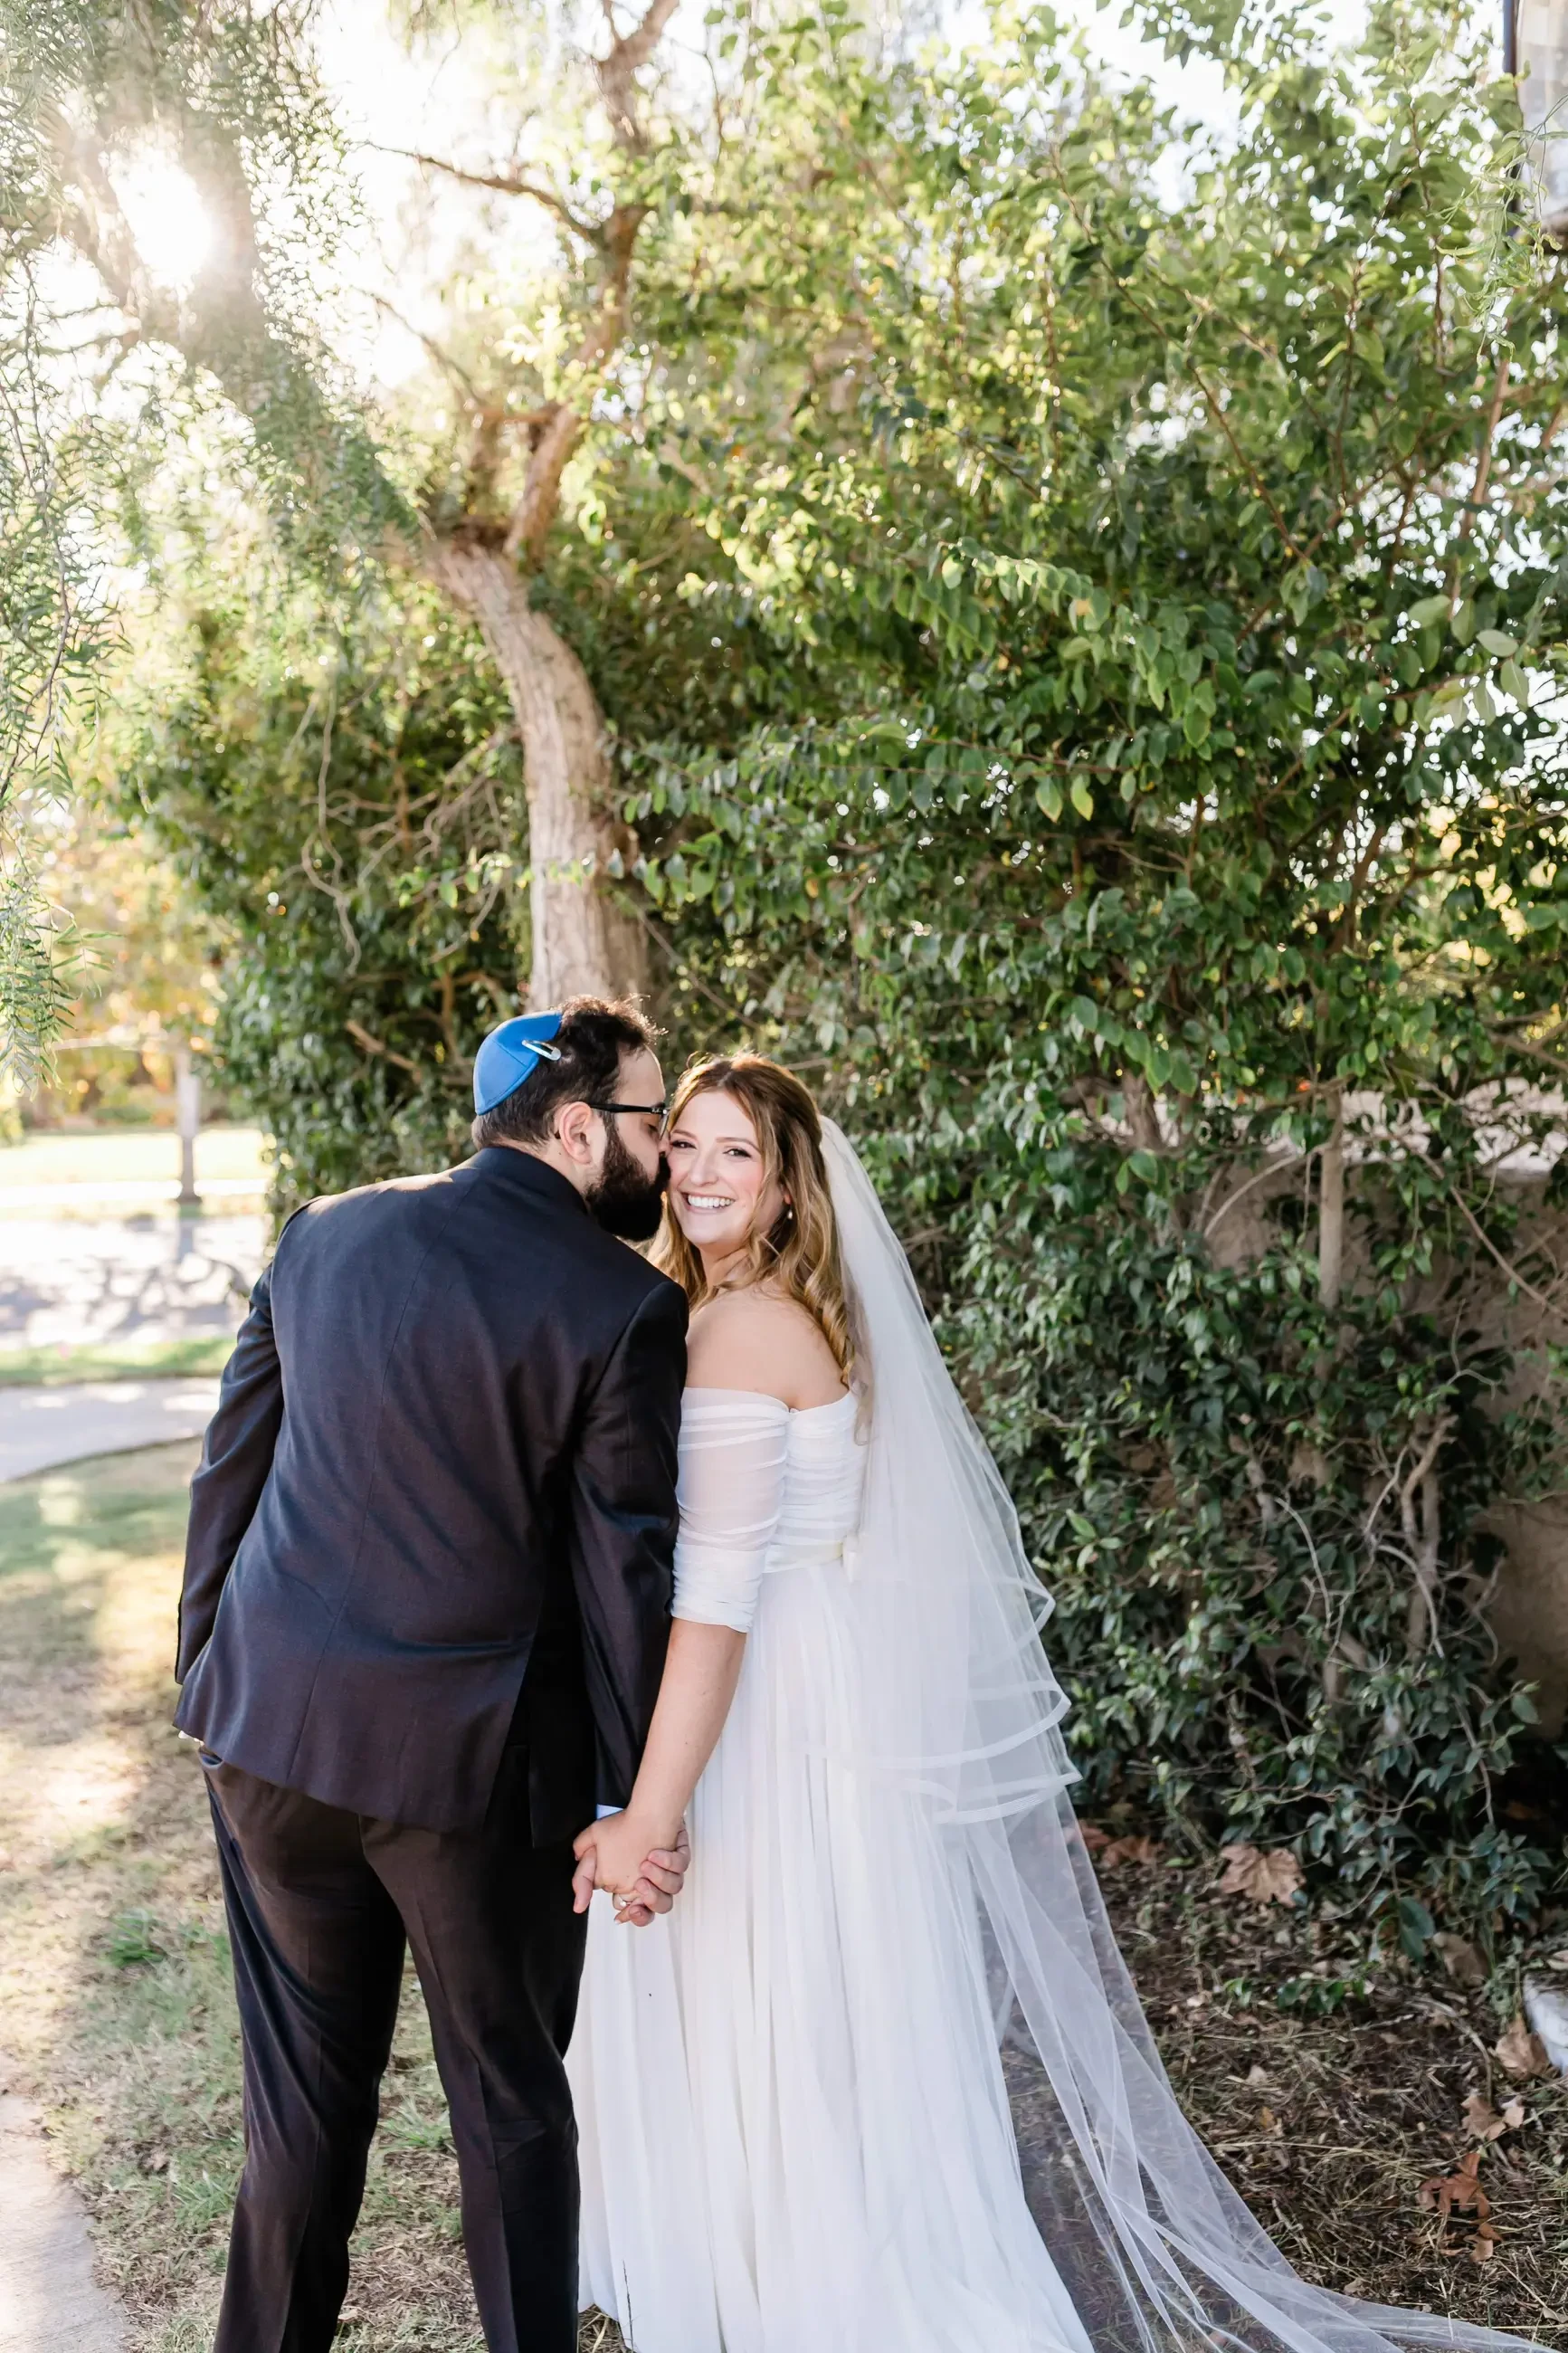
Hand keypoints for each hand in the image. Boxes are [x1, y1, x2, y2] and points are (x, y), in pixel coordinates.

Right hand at [571, 1815, 689, 1924]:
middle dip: (652, 1901)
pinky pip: (681, 1865)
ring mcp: (669, 1870)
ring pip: (673, 1888)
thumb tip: (578, 1906)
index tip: (628, 1910)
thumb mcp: (591, 1853)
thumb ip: (582, 1880)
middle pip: (660, 1906)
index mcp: (634, 1888)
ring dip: (660, 1879)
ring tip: (646, 1864)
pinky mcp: (680, 1855)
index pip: (637, 1912)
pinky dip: (670, 1861)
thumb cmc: (617, 1830)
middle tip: (641, 1887)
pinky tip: (656, 1854)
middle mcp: (655, 1882)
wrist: (637, 1806)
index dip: (634, 1915)